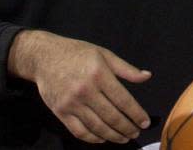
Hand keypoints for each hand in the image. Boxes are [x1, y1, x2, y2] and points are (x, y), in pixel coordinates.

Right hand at [9, 31, 150, 143]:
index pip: (123, 100)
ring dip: (113, 136)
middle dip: (127, 128)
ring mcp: (71, 103)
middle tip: (136, 133)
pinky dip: (92, 138)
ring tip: (123, 138)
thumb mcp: (105, 54)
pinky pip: (79, 131)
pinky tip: (102, 138)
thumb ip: (126, 69)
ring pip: (97, 127)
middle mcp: (86, 91)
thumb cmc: (78, 53)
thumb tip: (147, 76)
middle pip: (111, 116)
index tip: (144, 123)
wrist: (45, 57)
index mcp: (99, 75)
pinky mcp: (60, 112)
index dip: (136, 114)